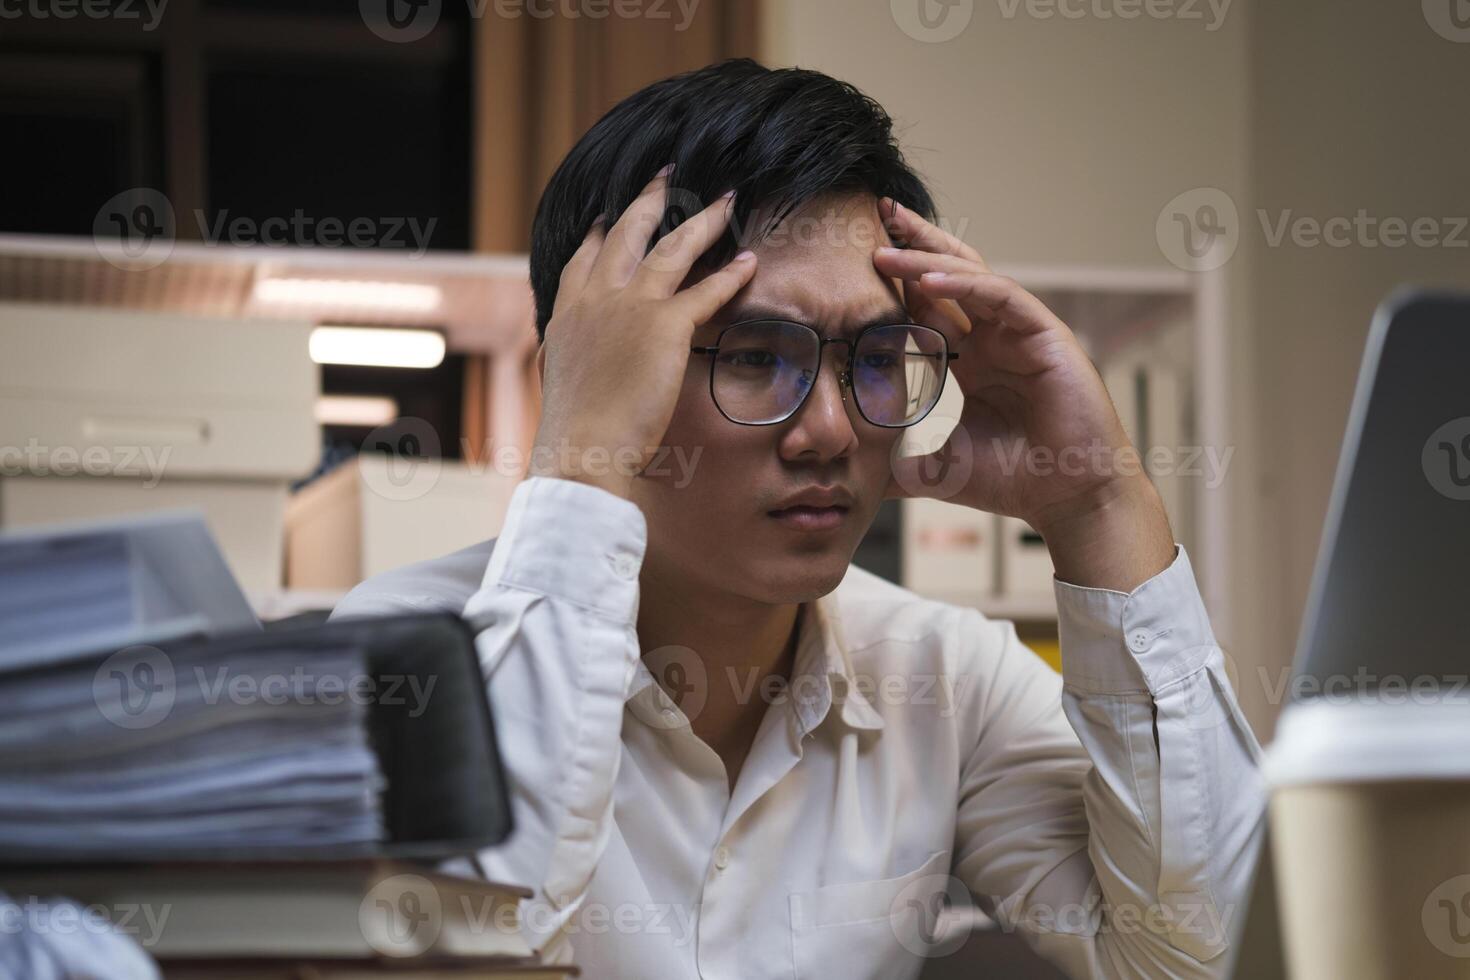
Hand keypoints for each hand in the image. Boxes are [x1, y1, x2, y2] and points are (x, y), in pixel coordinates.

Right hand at [531, 167, 755, 498]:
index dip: (598, 233)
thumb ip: (578, 364)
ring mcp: (629, 307)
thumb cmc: (573, 435)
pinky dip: (730, 274)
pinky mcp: (663, 326)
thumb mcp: (565, 386)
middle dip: (648, 200)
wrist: (580, 449)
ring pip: (671, 249)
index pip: (583, 260)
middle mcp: (594, 300)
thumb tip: (586, 371)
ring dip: (702, 221)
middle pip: (625, 234)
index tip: (606, 215)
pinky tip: (749, 261)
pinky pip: (706, 291)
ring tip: (725, 201)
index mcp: (567, 315)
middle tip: (667, 175)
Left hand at [873, 199, 1174, 589]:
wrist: (1068, 499)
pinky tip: (925, 282)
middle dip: (913, 243)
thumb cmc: (1015, 479)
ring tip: (885, 249)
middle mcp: (994, 338)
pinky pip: (999, 296)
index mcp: (971, 360)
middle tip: (875, 214)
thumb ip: (897, 464)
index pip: (926, 307)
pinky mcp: (1045, 334)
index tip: (852, 262)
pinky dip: (962, 286)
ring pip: (969, 277)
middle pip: (948, 275)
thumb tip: (851, 473)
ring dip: (926, 260)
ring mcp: (1021, 332)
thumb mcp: (937, 468)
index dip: (895, 282)